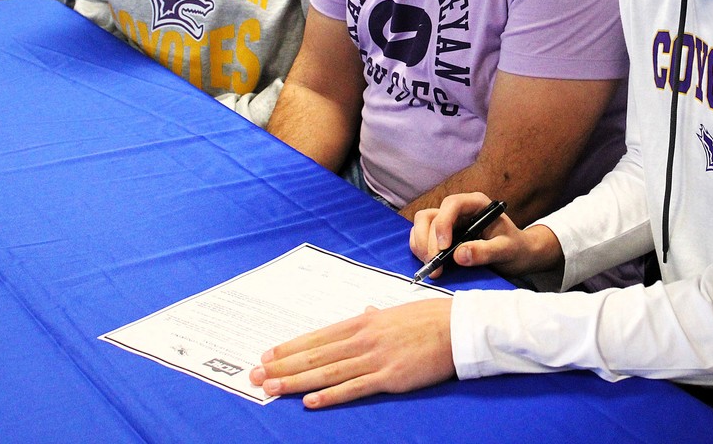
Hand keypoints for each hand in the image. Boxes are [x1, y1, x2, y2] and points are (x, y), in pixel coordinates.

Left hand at [250, 299, 454, 407]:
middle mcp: (364, 338)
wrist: (457, 327)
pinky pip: (354, 388)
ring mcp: (375, 358)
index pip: (318, 335)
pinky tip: (310, 401)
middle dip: (283, 365)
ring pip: (327, 371)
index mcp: (364, 321)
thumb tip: (365, 312)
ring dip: (296, 381)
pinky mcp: (389, 376)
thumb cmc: (429, 318)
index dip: (291, 347)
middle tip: (256, 374)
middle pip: (316, 354)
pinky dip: (330, 395)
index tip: (268, 354)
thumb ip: (376, 317)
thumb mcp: (397, 312)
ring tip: (271, 387)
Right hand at [410, 191, 562, 279]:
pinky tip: (432, 265)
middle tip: (435, 266)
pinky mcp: (442, 235)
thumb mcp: (506, 251)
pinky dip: (420, 250)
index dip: (443, 223)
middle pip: (432, 216)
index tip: (445, 247)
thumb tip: (459, 255)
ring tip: (433, 268)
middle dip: (429, 241)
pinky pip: (421, 237)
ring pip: (422, 224)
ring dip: (421, 245)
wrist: (518, 256)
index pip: (452, 204)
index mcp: (476, 204)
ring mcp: (449, 222)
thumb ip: (485, 252)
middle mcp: (460, 210)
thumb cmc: (515, 249)